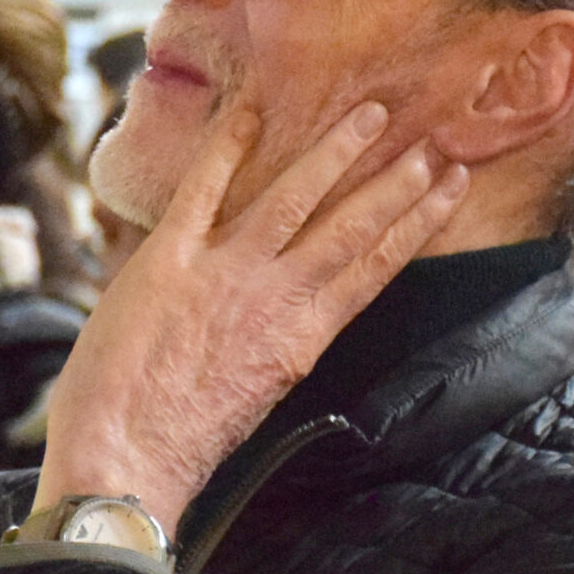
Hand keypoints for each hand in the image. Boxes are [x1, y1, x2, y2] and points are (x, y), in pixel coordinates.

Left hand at [34, 100, 469, 532]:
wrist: (125, 461)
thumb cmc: (183, 444)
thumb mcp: (258, 398)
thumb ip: (279, 345)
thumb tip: (292, 315)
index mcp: (302, 338)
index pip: (375, 266)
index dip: (416, 223)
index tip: (449, 188)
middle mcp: (275, 298)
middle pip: (352, 226)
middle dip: (397, 181)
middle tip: (431, 140)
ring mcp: (223, 272)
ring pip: (294, 196)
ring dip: (336, 151)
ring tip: (371, 114)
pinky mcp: (168, 259)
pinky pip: (203, 189)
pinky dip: (228, 147)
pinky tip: (252, 112)